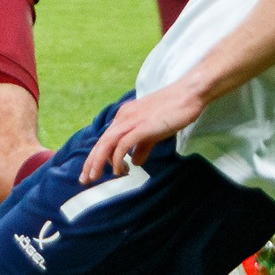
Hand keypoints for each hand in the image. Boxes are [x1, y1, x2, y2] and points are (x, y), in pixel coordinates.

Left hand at [80, 84, 203, 184]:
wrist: (188, 94)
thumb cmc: (174, 111)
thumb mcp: (154, 131)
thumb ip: (143, 146)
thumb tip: (134, 162)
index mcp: (124, 116)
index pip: (104, 139)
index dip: (95, 156)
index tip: (90, 172)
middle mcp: (123, 117)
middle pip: (101, 142)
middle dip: (91, 162)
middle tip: (86, 179)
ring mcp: (132, 120)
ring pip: (107, 143)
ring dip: (99, 162)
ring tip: (96, 177)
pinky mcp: (143, 126)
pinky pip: (124, 144)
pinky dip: (118, 158)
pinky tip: (120, 169)